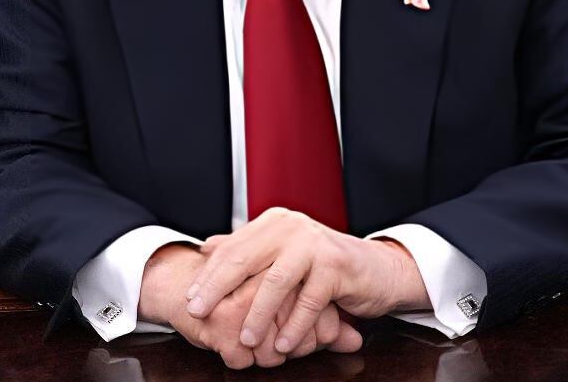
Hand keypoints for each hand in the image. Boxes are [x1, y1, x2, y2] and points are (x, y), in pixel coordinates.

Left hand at [140, 243, 360, 368]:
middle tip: (199, 313)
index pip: (232, 248)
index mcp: (274, 222)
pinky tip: (284, 345)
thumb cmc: (325, 266)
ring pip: (275, 283)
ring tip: (246, 340)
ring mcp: (314, 244)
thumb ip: (249, 249)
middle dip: (218, 289)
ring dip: (258, 315)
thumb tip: (207, 248)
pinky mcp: (335, 266)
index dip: (209, 274)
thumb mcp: (283, 253)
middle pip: (245, 260)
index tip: (190, 297)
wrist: (377, 269)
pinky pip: (308, 301)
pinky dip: (295, 326)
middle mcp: (291, 227)